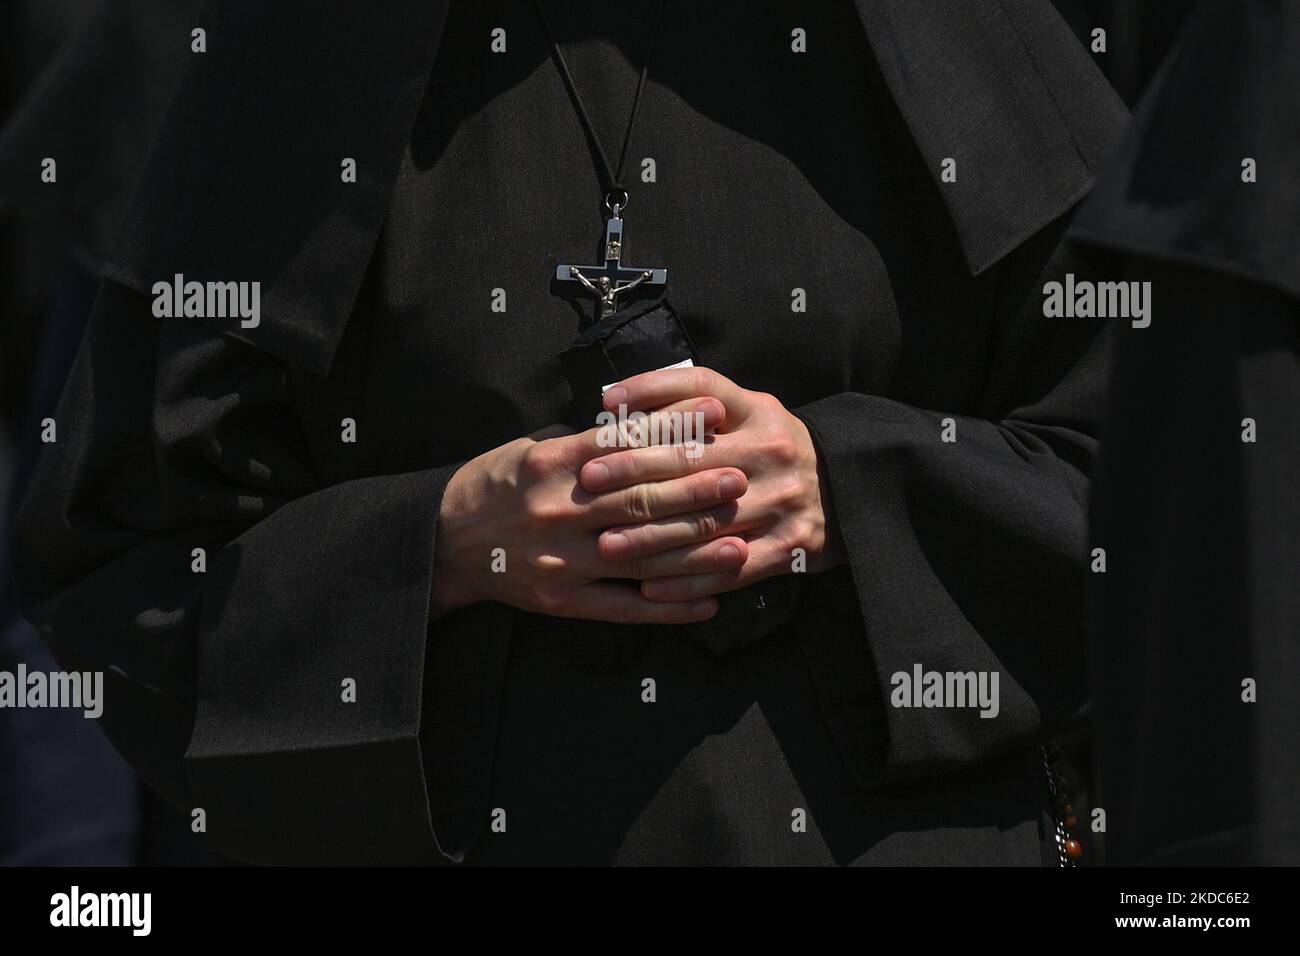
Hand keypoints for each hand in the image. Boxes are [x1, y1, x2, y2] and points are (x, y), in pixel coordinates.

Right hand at [430, 399, 750, 623]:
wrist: (444, 542)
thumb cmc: (494, 485)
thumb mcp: (530, 447)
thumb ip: (584, 440)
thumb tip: (642, 422)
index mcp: (552, 465)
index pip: (625, 445)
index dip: (675, 432)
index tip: (716, 421)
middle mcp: (559, 512)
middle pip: (640, 500)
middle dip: (695, 490)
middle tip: (739, 480)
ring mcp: (563, 561)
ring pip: (641, 556)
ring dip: (694, 550)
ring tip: (739, 542)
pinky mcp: (563, 600)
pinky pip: (625, 607)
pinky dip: (670, 608)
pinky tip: (709, 603)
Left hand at [582, 367, 844, 600]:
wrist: (847, 492)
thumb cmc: (772, 448)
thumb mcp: (748, 411)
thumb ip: (694, 404)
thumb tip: (619, 401)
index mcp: (758, 411)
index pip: (699, 392)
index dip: (650, 397)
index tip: (604, 413)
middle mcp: (772, 452)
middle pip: (693, 461)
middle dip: (634, 473)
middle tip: (590, 483)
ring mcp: (783, 502)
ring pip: (705, 522)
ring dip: (651, 537)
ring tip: (606, 545)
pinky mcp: (789, 547)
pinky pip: (729, 568)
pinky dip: (688, 579)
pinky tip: (649, 585)